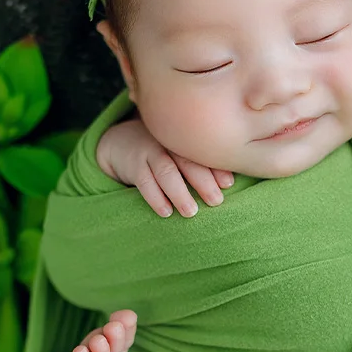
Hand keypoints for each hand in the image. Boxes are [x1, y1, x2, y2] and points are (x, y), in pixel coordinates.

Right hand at [96, 118, 233, 217]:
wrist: (121, 142)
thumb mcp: (180, 149)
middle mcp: (168, 142)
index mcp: (185, 139)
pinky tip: (166, 212)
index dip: (216, 168)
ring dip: (180, 193)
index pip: (202, 153)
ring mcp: (149, 152)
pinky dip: (155, 198)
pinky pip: (144, 181)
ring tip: (191, 212)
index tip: (229, 184)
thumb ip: (200, 160)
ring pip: (166, 172)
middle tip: (216, 201)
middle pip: (187, 161)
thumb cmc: (164, 152)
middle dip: (203, 182)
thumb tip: (230, 184)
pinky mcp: (133, 165)